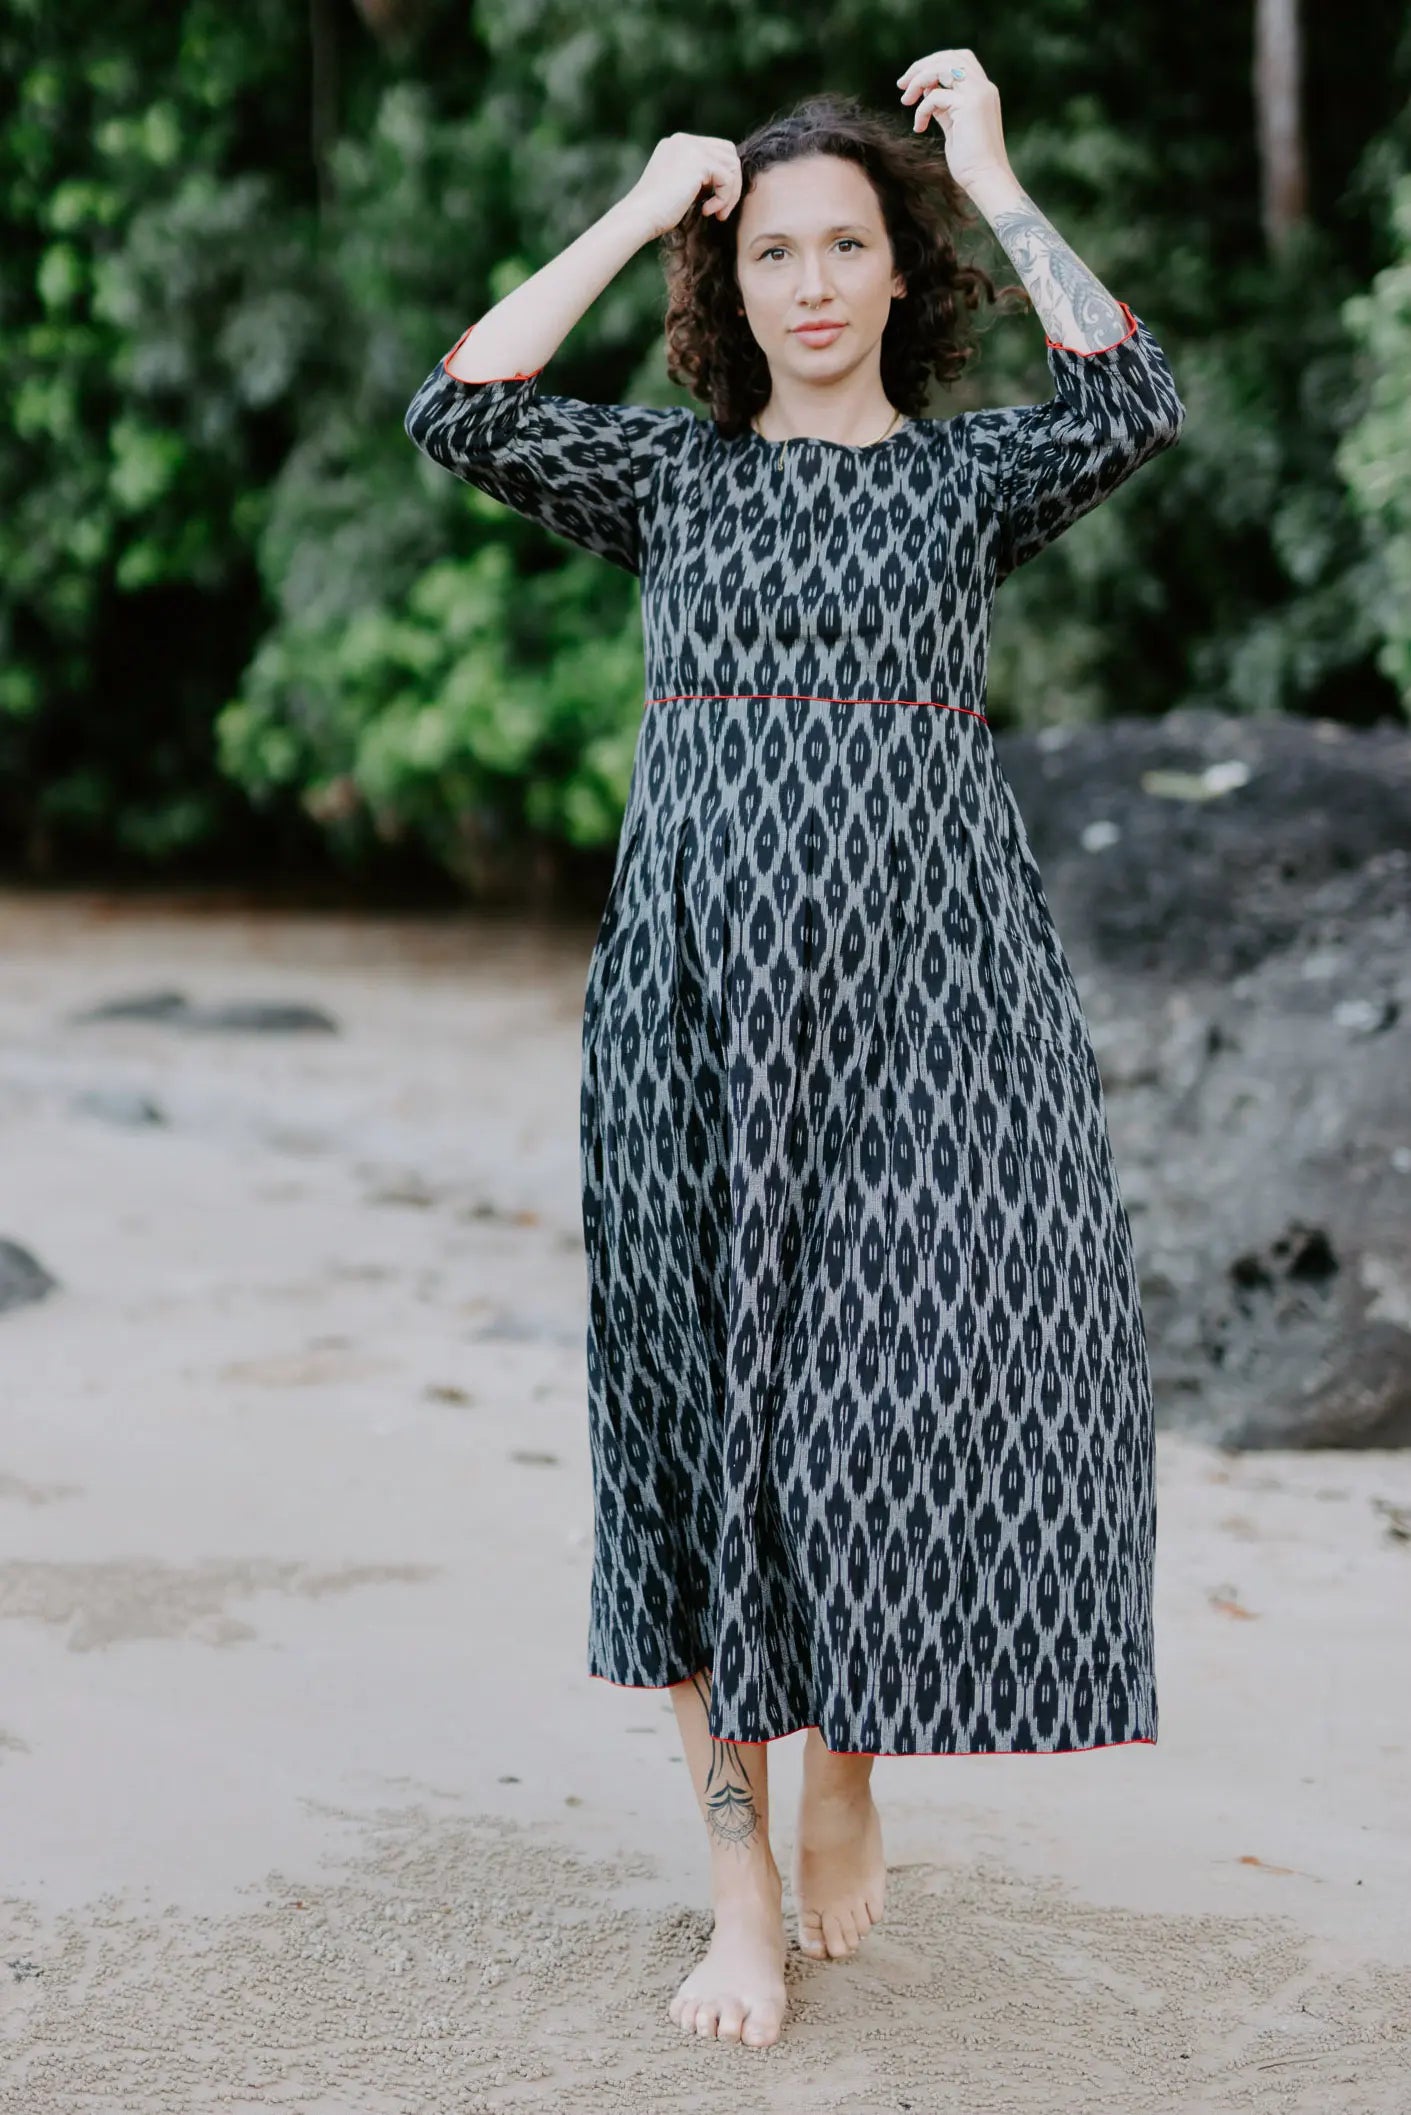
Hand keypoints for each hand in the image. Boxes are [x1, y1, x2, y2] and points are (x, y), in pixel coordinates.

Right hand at [626, 132, 742, 240]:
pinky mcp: (699, 162)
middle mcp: (685, 140)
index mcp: (678, 144)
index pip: (715, 149)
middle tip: (722, 210)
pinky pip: (728, 179)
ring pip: (732, 164)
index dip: (723, 177)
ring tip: (718, 213)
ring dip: (731, 193)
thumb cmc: (656, 212)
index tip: (714, 204)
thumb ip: (698, 177)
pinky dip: (724, 199)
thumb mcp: (678, 187)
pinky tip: (707, 211)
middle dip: (732, 183)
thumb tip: (725, 180)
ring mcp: (691, 147)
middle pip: (728, 152)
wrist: (640, 215)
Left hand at [896, 49, 1012, 197]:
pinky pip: (935, 96)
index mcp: (983, 90)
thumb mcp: (954, 126)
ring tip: (905, 100)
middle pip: (949, 57)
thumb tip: (927, 92)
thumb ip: (944, 106)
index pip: (959, 59)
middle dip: (921, 66)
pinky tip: (919, 127)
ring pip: (942, 68)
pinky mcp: (969, 106)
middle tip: (901, 85)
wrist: (985, 179)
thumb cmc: (970, 161)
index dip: (935, 63)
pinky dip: (922, 109)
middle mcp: (983, 87)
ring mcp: (978, 94)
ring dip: (918, 80)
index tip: (913, 81)